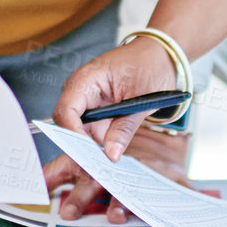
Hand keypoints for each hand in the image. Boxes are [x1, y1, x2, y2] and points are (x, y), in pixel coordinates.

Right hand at [42, 37, 178, 219]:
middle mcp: (82, 89)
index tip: (89, 156)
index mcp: (88, 78)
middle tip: (96, 172)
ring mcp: (88, 101)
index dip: (73, 135)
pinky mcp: (97, 111)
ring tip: (104, 171)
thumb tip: (111, 155)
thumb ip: (125, 127)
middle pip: (68, 124)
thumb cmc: (151, 64)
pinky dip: (98, 147)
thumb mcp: (143, 98)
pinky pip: (91, 132)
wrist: (160, 54)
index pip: (66, 109)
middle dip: (79, 149)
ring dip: (90, 151)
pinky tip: (109, 160)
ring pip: (79, 132)